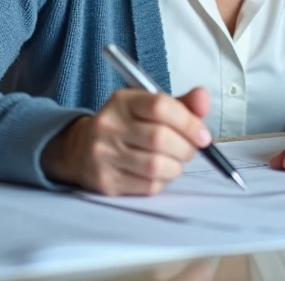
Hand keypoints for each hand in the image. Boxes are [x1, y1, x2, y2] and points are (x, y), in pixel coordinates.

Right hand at [41, 87, 211, 195]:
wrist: (80, 149)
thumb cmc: (125, 127)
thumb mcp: (147, 107)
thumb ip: (179, 105)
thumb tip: (203, 98)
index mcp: (122, 101)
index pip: (160, 106)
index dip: (188, 122)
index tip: (203, 135)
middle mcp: (109, 125)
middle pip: (160, 138)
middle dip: (186, 148)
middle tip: (191, 150)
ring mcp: (104, 154)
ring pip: (156, 166)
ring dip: (176, 167)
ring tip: (175, 162)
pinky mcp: (106, 181)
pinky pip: (147, 186)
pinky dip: (163, 181)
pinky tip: (159, 174)